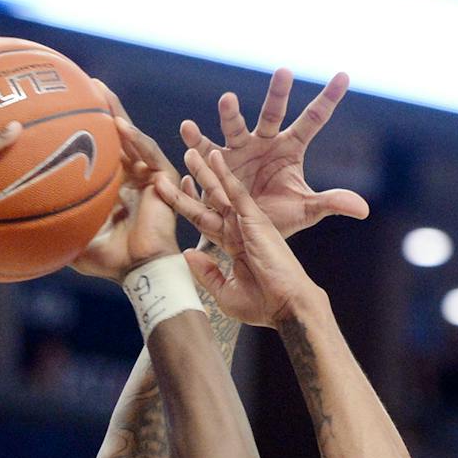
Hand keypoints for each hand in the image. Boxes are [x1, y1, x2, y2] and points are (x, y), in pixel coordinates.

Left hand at [70, 86, 182, 282]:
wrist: (138, 271)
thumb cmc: (109, 259)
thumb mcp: (74, 239)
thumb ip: (54, 227)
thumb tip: (18, 229)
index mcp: (114, 184)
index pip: (101, 148)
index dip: (89, 128)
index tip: (70, 108)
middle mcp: (132, 174)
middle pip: (117, 133)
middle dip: (104, 107)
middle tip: (87, 84)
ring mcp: (148, 174)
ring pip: (133, 136)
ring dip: (118, 112)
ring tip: (102, 92)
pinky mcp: (164, 178)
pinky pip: (148, 153)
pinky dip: (135, 139)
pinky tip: (120, 125)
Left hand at [157, 146, 318, 325]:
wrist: (287, 306)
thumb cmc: (263, 304)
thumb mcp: (225, 292)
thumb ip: (206, 273)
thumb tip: (187, 253)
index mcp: (232, 246)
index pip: (204, 221)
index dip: (187, 206)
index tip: (171, 191)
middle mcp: (238, 230)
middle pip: (209, 203)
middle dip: (191, 185)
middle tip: (174, 165)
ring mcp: (247, 223)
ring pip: (220, 193)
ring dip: (204, 172)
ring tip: (189, 151)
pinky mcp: (255, 220)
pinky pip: (236, 193)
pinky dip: (224, 175)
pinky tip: (213, 156)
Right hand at [180, 70, 367, 238]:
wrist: (243, 231)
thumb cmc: (276, 217)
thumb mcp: (304, 212)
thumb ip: (329, 204)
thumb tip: (362, 209)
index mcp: (290, 149)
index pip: (313, 120)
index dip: (328, 99)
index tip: (343, 76)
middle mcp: (264, 142)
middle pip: (273, 114)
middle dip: (278, 94)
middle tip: (284, 72)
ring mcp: (238, 149)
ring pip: (236, 127)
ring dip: (231, 114)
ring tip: (227, 99)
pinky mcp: (215, 161)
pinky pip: (205, 149)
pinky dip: (195, 140)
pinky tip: (188, 128)